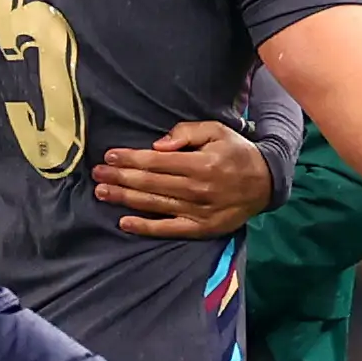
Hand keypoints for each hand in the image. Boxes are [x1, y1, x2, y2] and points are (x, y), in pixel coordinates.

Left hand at [94, 120, 270, 237]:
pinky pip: (167, 229)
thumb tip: (158, 145)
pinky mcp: (200, 229)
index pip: (156, 161)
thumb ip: (187, 133)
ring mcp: (197, 211)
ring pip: (153, 205)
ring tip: (101, 192)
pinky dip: (145, 227)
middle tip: (96, 173)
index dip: (130, 158)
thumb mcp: (217, 131)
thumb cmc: (236, 153)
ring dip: (125, 198)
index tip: (109, 155)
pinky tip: (124, 222)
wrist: (265, 184)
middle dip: (120, 176)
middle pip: (150, 183)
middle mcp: (196, 189)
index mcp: (200, 163)